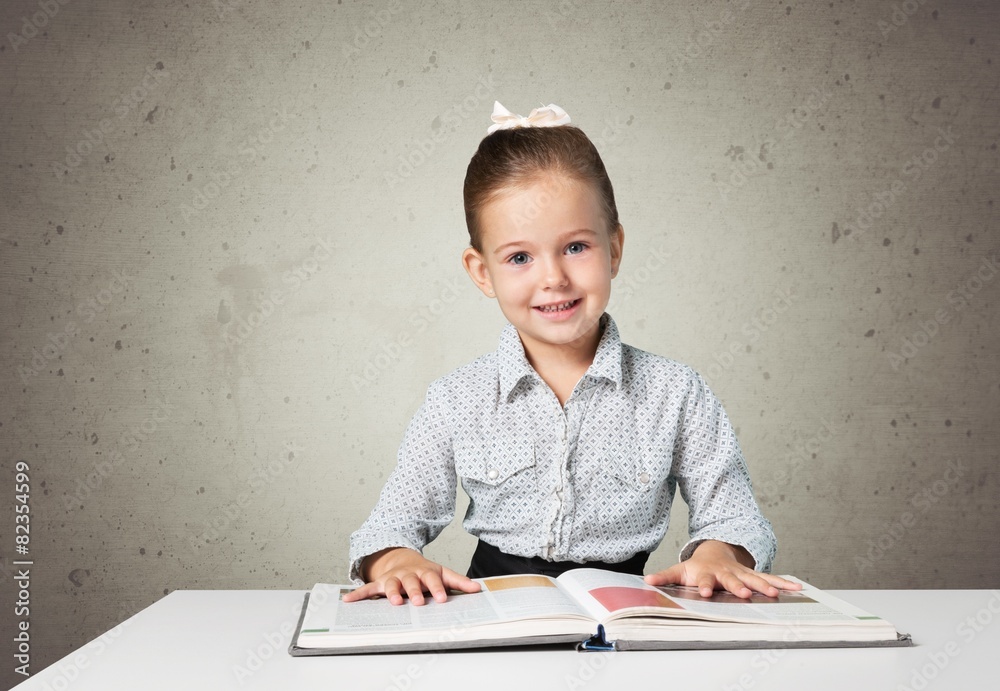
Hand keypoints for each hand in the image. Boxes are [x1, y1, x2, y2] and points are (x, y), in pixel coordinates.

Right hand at [342, 547, 481, 605]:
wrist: (402, 558)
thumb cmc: (424, 572)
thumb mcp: (442, 573)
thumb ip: (458, 582)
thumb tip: (478, 589)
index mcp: (425, 572)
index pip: (433, 580)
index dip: (438, 589)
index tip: (442, 599)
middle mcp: (408, 574)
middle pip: (412, 582)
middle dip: (415, 591)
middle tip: (418, 602)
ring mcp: (393, 578)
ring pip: (392, 584)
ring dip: (392, 593)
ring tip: (393, 602)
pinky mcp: (380, 583)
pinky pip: (367, 589)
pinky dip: (358, 595)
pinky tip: (348, 601)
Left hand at [643, 540, 802, 598]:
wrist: (715, 551)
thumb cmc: (697, 566)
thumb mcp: (679, 570)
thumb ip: (665, 576)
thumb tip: (647, 580)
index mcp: (707, 573)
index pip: (704, 580)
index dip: (704, 586)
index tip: (704, 592)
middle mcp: (726, 573)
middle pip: (733, 580)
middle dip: (739, 587)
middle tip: (746, 595)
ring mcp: (741, 573)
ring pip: (754, 579)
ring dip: (765, 586)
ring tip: (776, 593)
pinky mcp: (753, 575)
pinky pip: (770, 579)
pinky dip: (783, 583)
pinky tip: (798, 587)